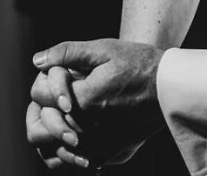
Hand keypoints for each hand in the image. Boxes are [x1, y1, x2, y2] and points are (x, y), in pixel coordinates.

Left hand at [27, 40, 163, 167]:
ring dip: (52, 129)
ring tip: (65, 111)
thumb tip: (37, 61)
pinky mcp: (105, 155)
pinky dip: (69, 146)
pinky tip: (80, 127)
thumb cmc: (138, 64)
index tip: (61, 73)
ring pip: (52, 147)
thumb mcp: (105, 49)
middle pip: (41, 124)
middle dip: (45, 105)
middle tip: (61, 92)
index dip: (45, 81)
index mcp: (83, 100)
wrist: (169, 88)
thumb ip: (68, 53)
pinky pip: (73, 158)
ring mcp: (96, 146)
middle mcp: (87, 128)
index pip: (40, 95)